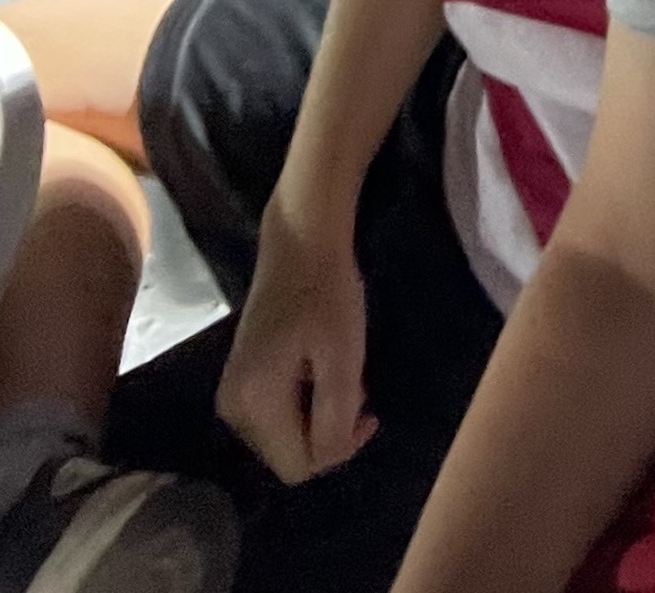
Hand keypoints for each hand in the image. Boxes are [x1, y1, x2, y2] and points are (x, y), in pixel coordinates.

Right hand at [216, 206, 375, 481]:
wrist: (299, 242)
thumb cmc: (327, 293)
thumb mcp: (343, 356)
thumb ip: (336, 416)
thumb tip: (329, 458)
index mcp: (253, 403)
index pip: (297, 466)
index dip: (338, 450)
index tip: (366, 410)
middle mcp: (232, 408)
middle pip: (287, 456)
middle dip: (327, 434)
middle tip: (355, 388)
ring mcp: (231, 396)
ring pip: (284, 439)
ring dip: (317, 419)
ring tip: (338, 374)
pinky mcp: (239, 383)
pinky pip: (276, 418)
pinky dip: (304, 406)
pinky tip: (318, 371)